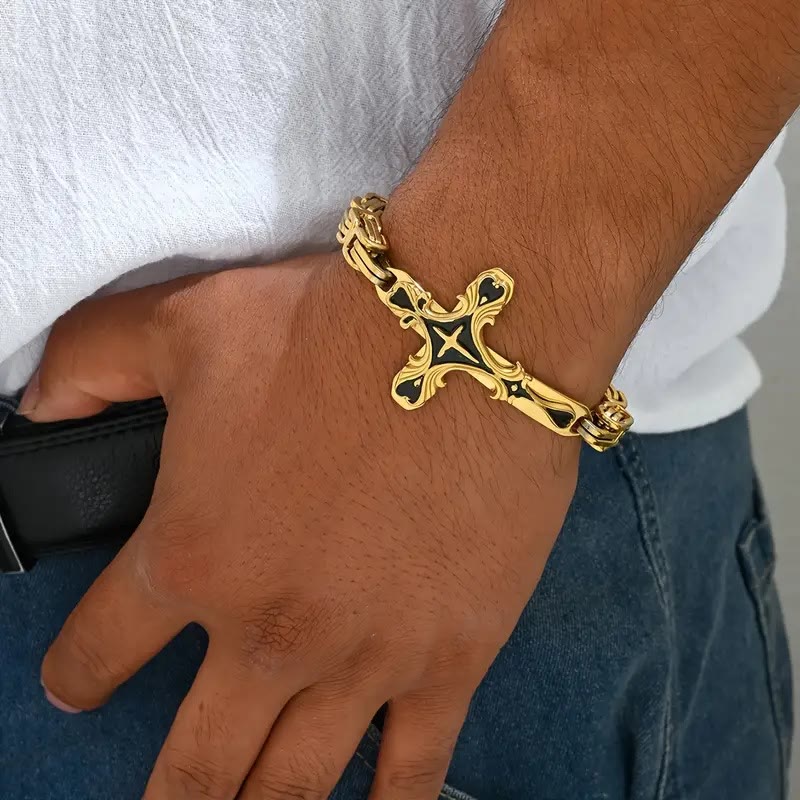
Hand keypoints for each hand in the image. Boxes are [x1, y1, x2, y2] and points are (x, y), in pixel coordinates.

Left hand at [28, 253, 579, 798]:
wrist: (469, 338)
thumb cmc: (327, 330)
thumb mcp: (184, 322)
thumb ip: (90, 364)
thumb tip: (38, 407)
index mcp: (193, 557)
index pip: (104, 648)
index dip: (80, 671)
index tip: (79, 686)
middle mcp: (268, 631)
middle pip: (196, 759)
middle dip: (169, 795)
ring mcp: (364, 657)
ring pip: (292, 784)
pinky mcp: (450, 655)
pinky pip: (410, 766)